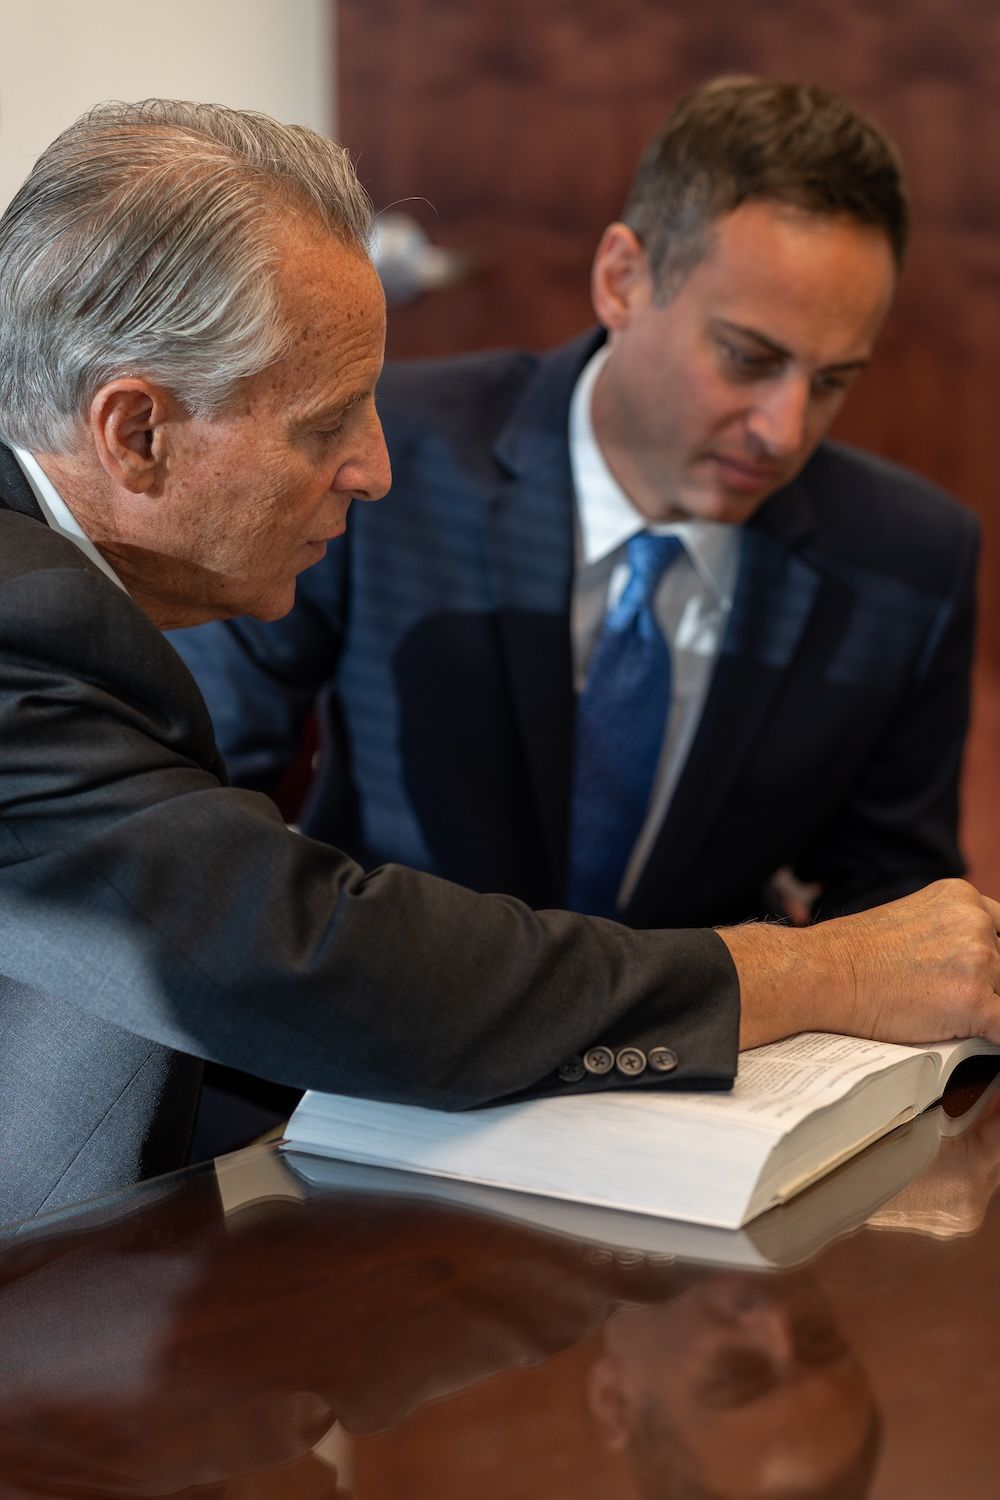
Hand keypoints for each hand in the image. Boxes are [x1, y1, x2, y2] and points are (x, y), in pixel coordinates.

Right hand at [718, 879, 999, 1049]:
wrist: (823, 972)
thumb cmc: (854, 956)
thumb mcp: (913, 920)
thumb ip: (950, 934)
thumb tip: (972, 968)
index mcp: (962, 897)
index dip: (993, 956)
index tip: (983, 978)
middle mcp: (975, 921)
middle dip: (984, 986)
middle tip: (946, 996)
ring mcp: (978, 959)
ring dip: (981, 1011)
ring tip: (944, 1017)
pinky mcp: (974, 999)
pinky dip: (989, 1038)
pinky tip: (972, 1039)